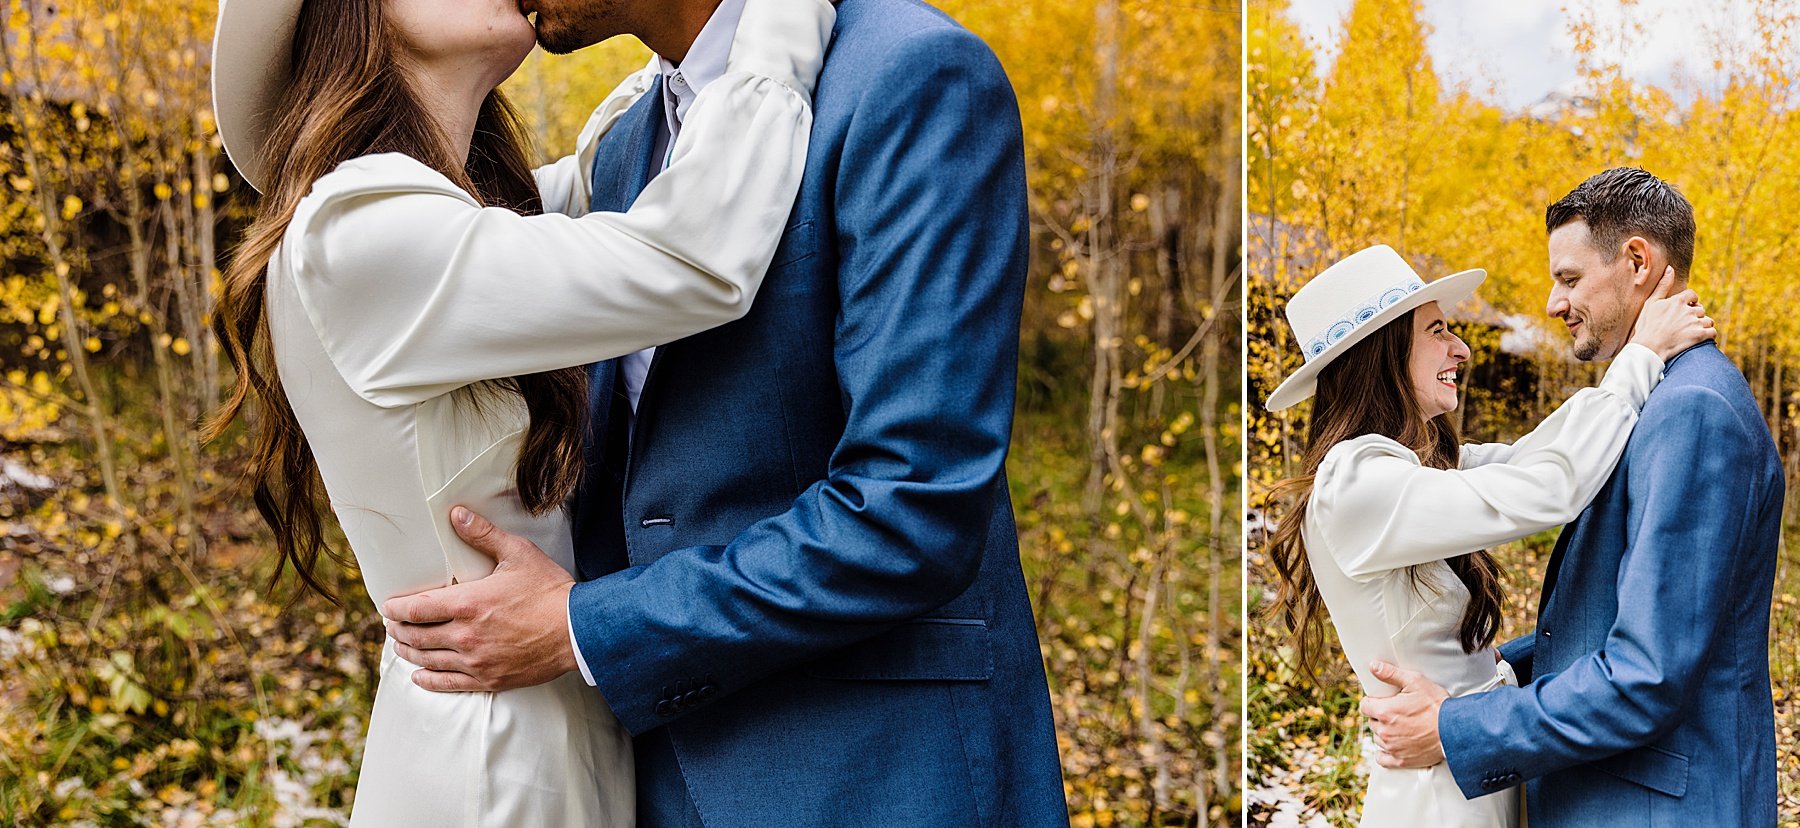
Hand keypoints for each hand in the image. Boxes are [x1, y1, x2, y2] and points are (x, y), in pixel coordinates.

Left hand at [381, 507, 577, 691]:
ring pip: (426, 659)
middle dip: (399, 629)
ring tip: (401, 645)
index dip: (395, 608)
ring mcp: (475, 661)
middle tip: (393, 624)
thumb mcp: (518, 554)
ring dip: (408, 652)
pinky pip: (447, 683)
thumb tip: (456, 514)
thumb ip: (483, 534)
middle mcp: (464, 636)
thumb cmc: (549, 590)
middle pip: (415, 635)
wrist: (578, 630)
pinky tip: (419, 675)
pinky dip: (427, 679)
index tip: (389, 605)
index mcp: (467, 604)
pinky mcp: (488, 679)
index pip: (415, 608)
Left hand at [1360, 660, 1448, 768]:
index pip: (1364, 706)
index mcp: (1384, 711)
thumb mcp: (1415, 682)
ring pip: (1378, 738)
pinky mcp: (1401, 760)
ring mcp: (1392, 747)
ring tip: (1402, 727)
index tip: (1384, 701)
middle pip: (1372, 722)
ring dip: (1385, 732)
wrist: (1456, 731)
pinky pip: (1382, 758)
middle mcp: (1384, 731)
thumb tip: (1373, 667)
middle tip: (1397, 712)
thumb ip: (1391, 674)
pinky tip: (1394, 744)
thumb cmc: (1437, 706)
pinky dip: (1386, 752)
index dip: (1373, 701)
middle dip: (1381, 716)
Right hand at [1628, 266, 1713, 360]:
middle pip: (1700, 309)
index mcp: (1678, 301)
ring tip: (1692, 331)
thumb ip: (1662, 285)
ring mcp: (1695, 323)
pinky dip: (1708, 334)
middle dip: (1695, 315)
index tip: (1685, 308)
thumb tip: (1670, 268)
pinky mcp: (1700, 336)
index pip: (1693, 295)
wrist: (1648, 347)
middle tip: (1685, 323)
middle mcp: (1689, 310)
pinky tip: (1700, 337)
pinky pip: (1712, 332)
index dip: (1690, 302)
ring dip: (1703, 325)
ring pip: (1708, 320)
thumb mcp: (1651, 303)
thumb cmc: (1647, 325)